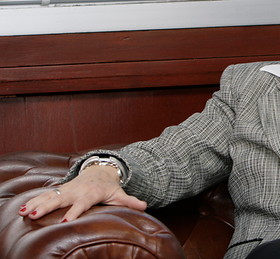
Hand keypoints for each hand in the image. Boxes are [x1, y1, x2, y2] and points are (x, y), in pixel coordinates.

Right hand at [18, 164, 146, 221]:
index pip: (82, 204)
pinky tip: (22, 208)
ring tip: (24, 212)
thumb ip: (130, 201)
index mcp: (90, 194)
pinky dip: (33, 200)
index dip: (75, 212)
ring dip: (36, 204)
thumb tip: (145, 205)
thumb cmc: (110, 187)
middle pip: (61, 200)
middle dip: (47, 207)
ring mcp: (67, 190)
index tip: (67, 220)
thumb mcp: (120, 194)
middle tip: (34, 215)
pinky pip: (45, 195)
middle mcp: (77, 191)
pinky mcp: (61, 191)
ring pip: (50, 197)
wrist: (101, 171)